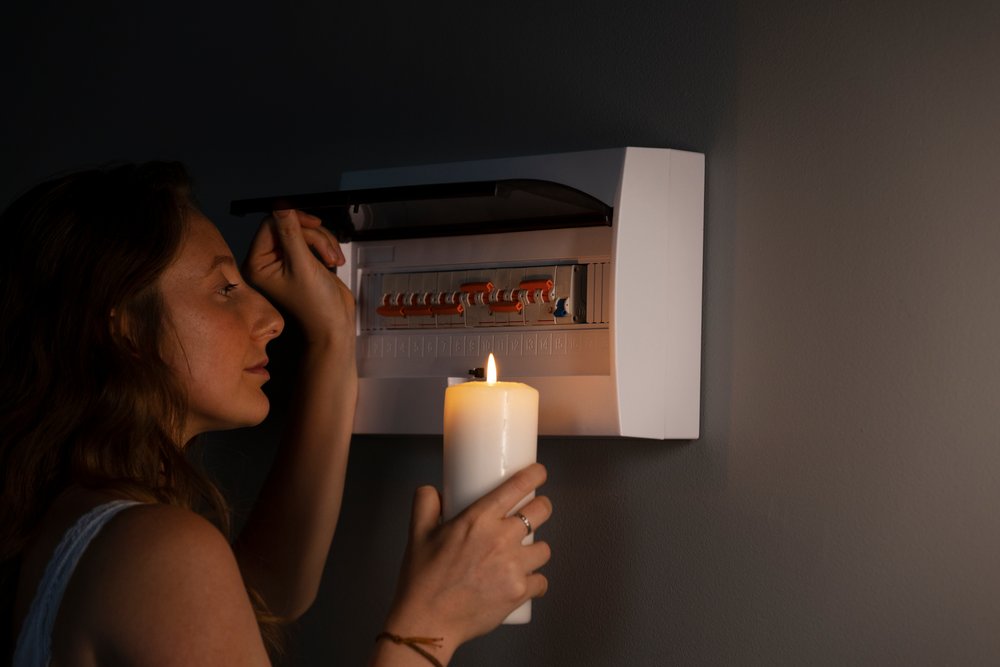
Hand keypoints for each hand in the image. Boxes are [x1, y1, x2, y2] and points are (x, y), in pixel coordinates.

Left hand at [243, 209, 353, 347]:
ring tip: (332, 260)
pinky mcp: (301, 262)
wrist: (334, 325)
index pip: (270, 225)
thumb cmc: (315, 306)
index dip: (294, 221)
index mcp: (258, 264)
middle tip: (327, 253)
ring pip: (303, 232)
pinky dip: (326, 247)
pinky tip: (332, 261)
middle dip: (313, 236)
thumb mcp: (303, 265)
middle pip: (288, 226)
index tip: (315, 225)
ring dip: (323, 242)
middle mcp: (267, 262)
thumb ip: (291, 233)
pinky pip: (312, 241)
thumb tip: (281, 206)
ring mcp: (284, 262)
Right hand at [384, 464, 552, 658]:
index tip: (539, 473)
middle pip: (541, 512)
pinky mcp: (519, 592)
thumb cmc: (422, 580)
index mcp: (478, 519)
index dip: (535, 475)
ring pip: (544, 548)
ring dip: (537, 548)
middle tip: (535, 512)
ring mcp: (513, 567)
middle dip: (542, 508)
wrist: (427, 622)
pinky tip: (524, 581)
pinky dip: (535, 581)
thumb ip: (425, 504)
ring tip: (526, 552)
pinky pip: (542, 581)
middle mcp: (501, 539)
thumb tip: (434, 490)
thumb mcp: (416, 533)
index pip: (517, 487)